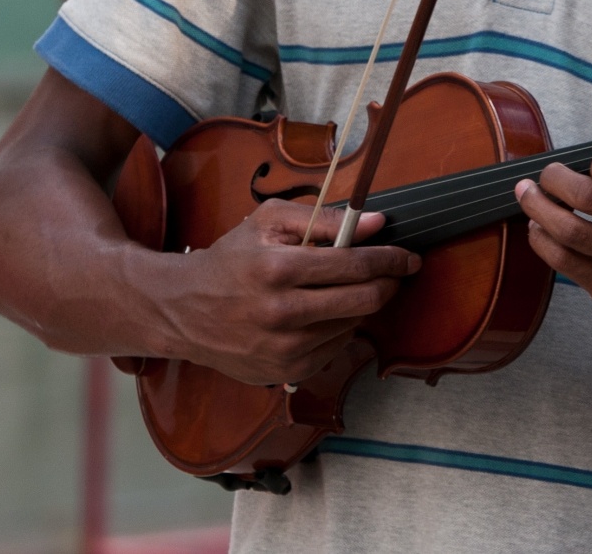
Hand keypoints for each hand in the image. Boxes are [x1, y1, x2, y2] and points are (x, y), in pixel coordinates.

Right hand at [156, 199, 418, 385]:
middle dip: (389, 283)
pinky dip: (340, 327)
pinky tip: (323, 313)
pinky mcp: (286, 373)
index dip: (391, 259)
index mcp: (278, 270)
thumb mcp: (268, 221)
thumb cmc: (230, 259)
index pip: (355, 265)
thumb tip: (375, 223)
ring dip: (362, 304)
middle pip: (365, 300)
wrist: (182, 311)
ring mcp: (285, 349)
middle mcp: (282, 314)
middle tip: (395, 272)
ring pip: (354, 324)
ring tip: (346, 288)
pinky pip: (336, 347)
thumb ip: (324, 219)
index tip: (409, 257)